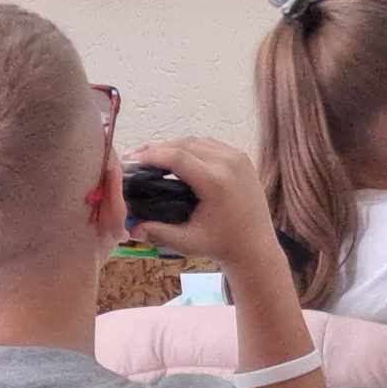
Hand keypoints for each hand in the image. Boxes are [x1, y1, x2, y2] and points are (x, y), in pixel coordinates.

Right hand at [124, 137, 280, 268]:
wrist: (256, 246)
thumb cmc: (222, 245)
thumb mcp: (187, 241)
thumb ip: (158, 232)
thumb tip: (130, 228)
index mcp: (216, 181)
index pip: (176, 156)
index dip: (150, 155)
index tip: (131, 160)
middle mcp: (229, 163)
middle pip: (184, 144)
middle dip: (158, 148)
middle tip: (136, 157)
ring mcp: (238, 158)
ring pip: (197, 141)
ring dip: (174, 146)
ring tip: (152, 157)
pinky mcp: (242, 158)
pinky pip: (211, 144)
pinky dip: (192, 147)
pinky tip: (176, 157)